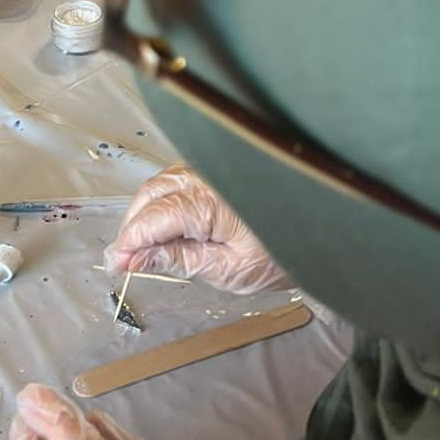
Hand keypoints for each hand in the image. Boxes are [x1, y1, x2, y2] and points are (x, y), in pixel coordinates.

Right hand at [107, 165, 289, 292]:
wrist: (323, 233)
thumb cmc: (281, 255)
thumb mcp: (226, 270)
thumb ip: (177, 261)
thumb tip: (133, 260)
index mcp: (209, 202)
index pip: (151, 219)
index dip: (129, 243)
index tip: (116, 264)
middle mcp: (206, 177)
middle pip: (149, 195)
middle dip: (133, 227)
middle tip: (128, 259)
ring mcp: (210, 169)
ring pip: (160, 184)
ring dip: (146, 212)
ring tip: (145, 246)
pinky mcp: (217, 169)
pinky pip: (177, 179)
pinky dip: (163, 200)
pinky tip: (166, 224)